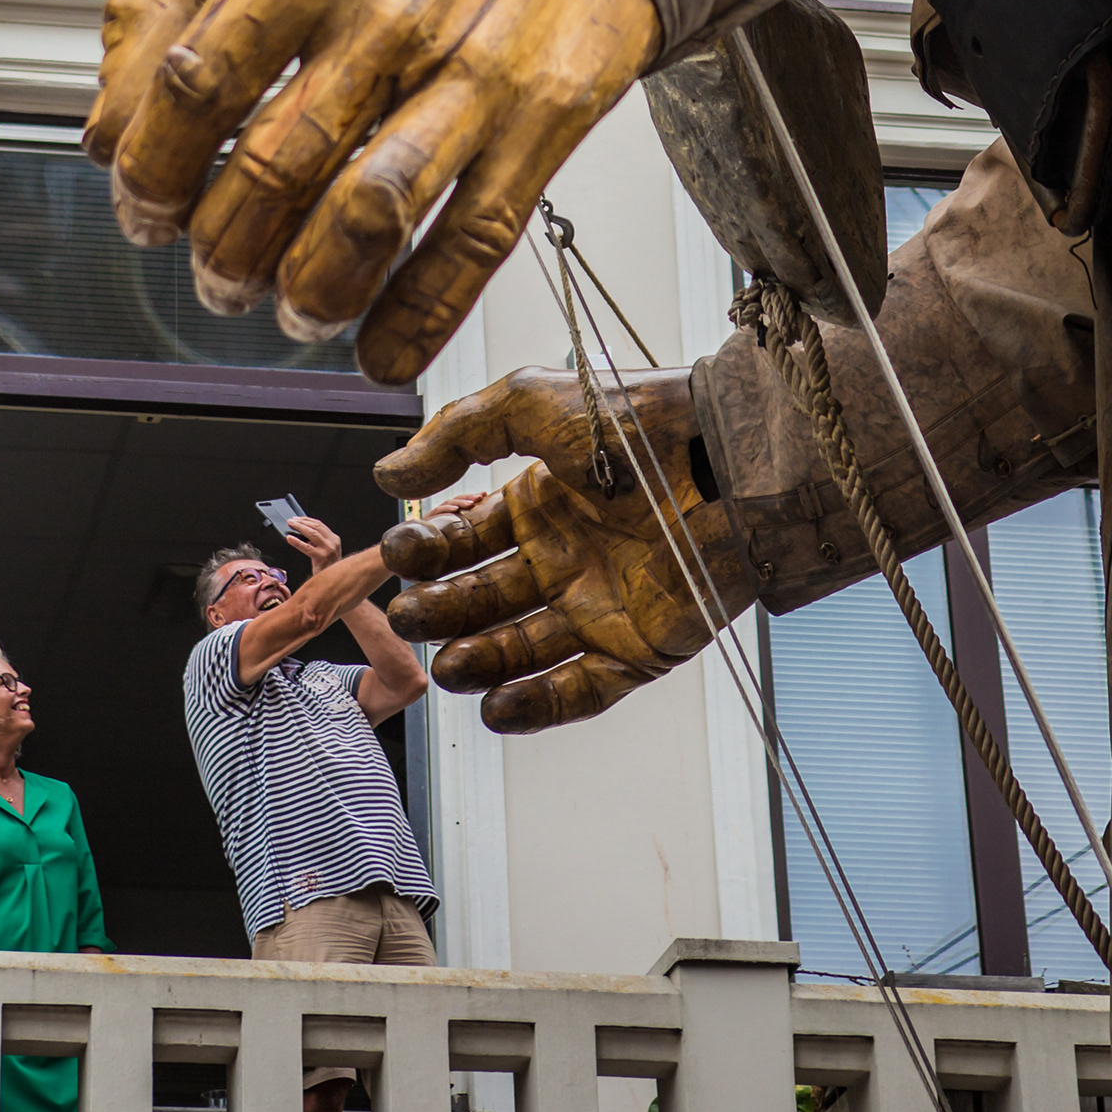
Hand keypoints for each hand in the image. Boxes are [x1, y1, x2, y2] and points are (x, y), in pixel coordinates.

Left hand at [84, 0, 658, 385]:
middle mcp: (389, 9)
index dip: (151, 170)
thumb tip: (109, 111)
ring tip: (287, 306)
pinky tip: (381, 348)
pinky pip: (476, 241)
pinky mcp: (547, 114)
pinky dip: (420, 316)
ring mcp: (473, 69)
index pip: (193, 88)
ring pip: (368, 217)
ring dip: (309, 289)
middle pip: (272, 167)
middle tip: (211, 272)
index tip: (142, 207)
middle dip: (220, 249)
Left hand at [283, 513, 340, 576]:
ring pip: (312, 533)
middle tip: (291, 520)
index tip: (298, 518)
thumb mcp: (326, 550)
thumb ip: (319, 541)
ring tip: (291, 525)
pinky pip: (306, 547)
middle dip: (302, 522)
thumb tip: (303, 532)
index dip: (307, 520)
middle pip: (315, 527)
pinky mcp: (321, 557)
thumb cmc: (328, 567)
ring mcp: (328, 549)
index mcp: (334, 539)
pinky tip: (290, 538)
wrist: (334, 581)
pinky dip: (297, 541)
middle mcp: (333, 542)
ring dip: (300, 527)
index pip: (319, 524)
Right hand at [372, 369, 755, 730]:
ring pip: (521, 651)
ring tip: (448, 666)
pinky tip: (495, 708)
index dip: (427, 551)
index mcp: (539, 506)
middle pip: (483, 600)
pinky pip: (579, 690)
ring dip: (479, 663)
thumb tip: (388, 474)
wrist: (723, 461)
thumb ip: (455, 433)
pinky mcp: (637, 650)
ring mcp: (598, 608)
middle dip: (441, 612)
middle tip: (409, 615)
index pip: (464, 541)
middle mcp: (563, 560)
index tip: (398, 555)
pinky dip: (536, 705)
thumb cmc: (634, 421)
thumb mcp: (531, 402)